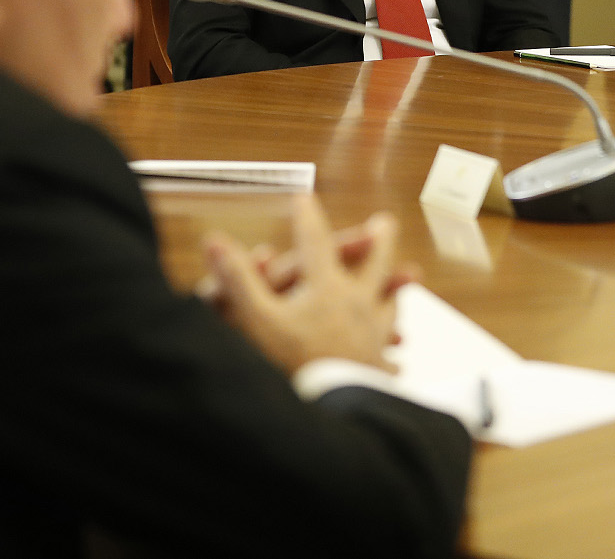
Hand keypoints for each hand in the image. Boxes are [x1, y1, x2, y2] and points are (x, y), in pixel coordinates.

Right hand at [203, 197, 403, 374]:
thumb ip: (237, 279)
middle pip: (373, 264)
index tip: (303, 198)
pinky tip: (397, 363)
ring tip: (401, 284)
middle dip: (376, 241)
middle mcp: (356, 305)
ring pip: (387, 305)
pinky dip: (390, 352)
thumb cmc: (290, 366)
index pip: (315, 242)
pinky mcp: (375, 369)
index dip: (306, 218)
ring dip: (391, 290)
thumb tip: (213, 241)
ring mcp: (371, 337)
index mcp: (327, 289)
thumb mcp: (256, 321)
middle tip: (384, 223)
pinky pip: (386, 356)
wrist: (329, 414)